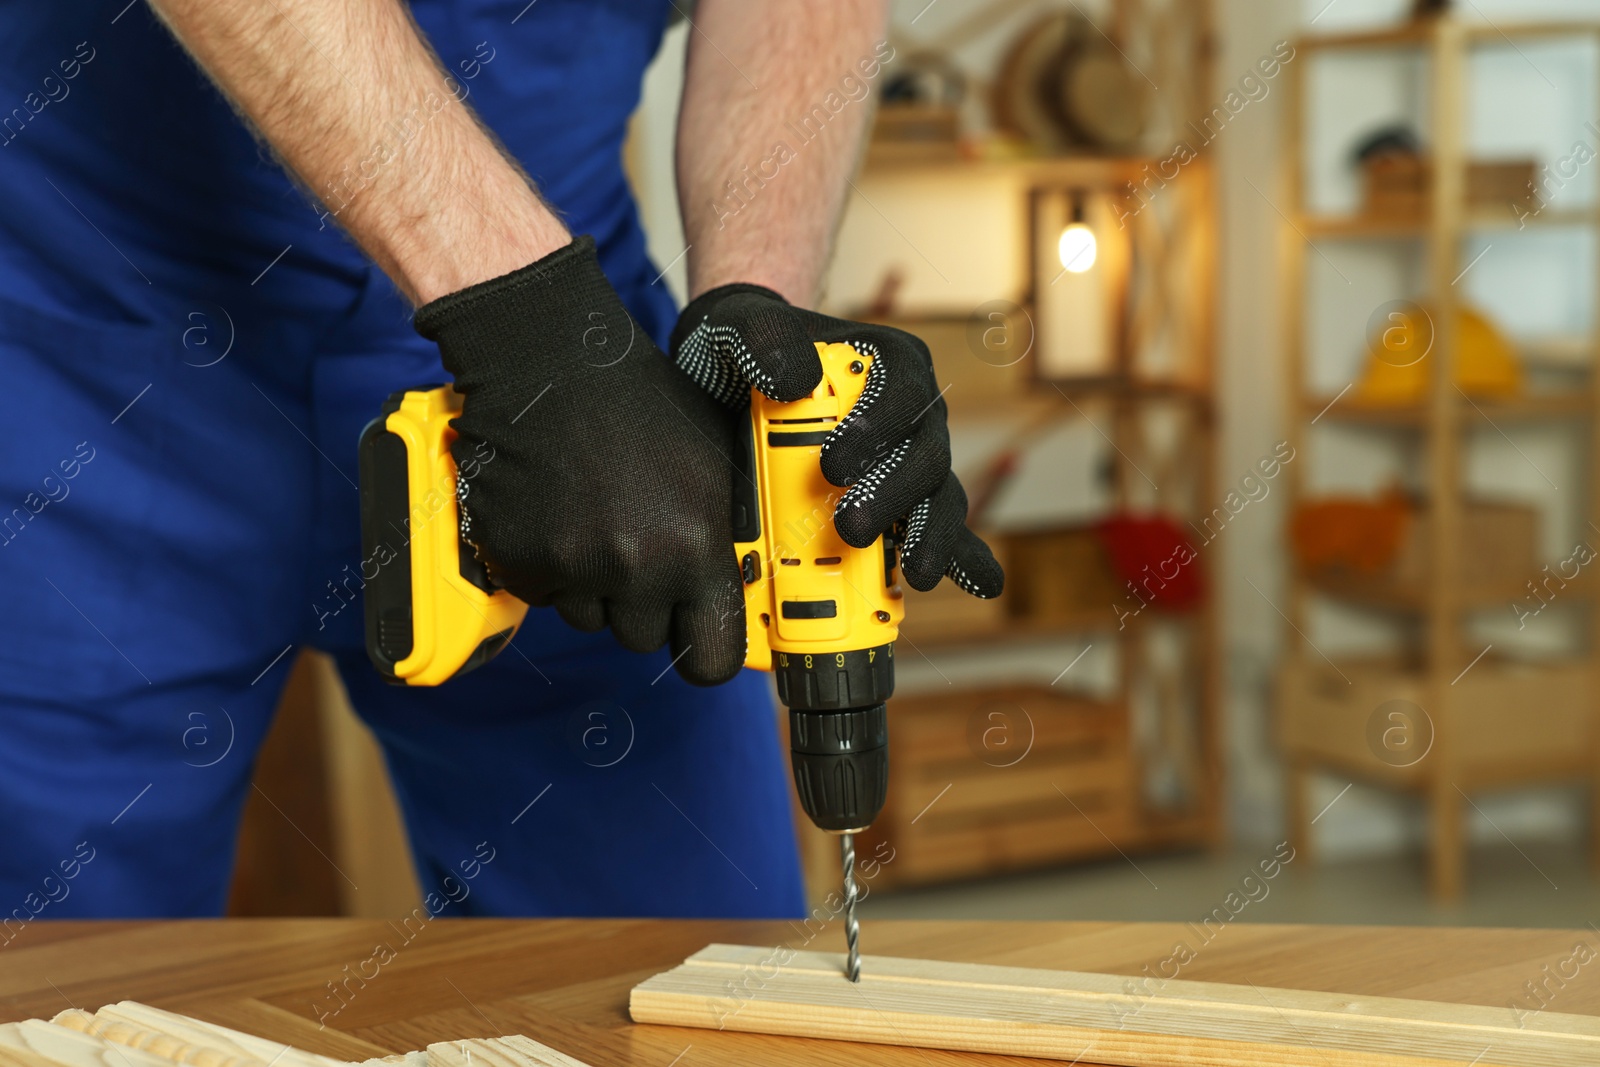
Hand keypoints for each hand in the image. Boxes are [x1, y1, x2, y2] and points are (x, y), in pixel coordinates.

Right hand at [415, 237, 745, 685]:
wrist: (550, 362)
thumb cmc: (640, 404)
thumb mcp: (713, 462)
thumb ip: (726, 535)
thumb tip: (743, 588)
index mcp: (696, 547)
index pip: (713, 658)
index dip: (703, 650)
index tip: (693, 636)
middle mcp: (638, 566)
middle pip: (643, 637)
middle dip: (639, 603)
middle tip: (631, 544)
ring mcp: (573, 566)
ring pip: (589, 616)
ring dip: (590, 584)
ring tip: (591, 515)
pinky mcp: (518, 559)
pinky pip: (541, 594)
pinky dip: (546, 565)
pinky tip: (556, 512)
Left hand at [669, 285, 1002, 597]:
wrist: (733, 384)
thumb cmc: (746, 350)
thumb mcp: (738, 326)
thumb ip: (763, 338)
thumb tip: (796, 378)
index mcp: (889, 362)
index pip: (902, 392)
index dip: (879, 430)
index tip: (832, 465)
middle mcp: (913, 413)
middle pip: (927, 454)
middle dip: (894, 496)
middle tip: (851, 528)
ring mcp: (911, 461)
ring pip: (940, 497)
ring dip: (931, 535)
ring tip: (916, 572)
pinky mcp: (901, 503)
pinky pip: (942, 529)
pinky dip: (964, 557)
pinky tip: (981, 585)